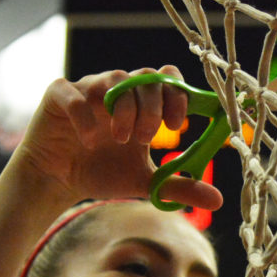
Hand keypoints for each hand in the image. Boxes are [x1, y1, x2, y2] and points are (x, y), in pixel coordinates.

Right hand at [15, 65, 222, 209]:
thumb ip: (178, 186)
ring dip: (124, 110)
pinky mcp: (59, 96)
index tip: (178, 124)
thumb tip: (218, 199)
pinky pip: (74, 94)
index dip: (178, 95)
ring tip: (122, 140)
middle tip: (147, 138)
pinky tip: (90, 141)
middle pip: (145, 77)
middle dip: (152, 106)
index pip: (167, 81)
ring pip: (113, 79)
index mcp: (141, 105)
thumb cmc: (101, 173)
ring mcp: (88, 89)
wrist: (58, 182)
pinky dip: (85, 114)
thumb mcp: (145, 183)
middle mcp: (117, 91)